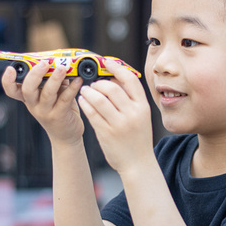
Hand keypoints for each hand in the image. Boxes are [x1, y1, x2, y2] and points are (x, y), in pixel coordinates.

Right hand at [1, 60, 83, 144]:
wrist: (66, 135)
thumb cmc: (58, 110)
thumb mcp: (51, 95)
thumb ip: (52, 80)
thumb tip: (59, 62)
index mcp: (28, 98)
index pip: (11, 90)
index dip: (8, 80)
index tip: (10, 69)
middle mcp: (34, 105)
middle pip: (28, 90)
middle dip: (35, 75)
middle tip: (44, 63)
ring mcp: (46, 112)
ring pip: (47, 94)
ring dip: (55, 79)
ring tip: (62, 68)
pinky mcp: (60, 116)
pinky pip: (65, 99)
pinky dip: (72, 88)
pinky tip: (78, 80)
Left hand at [78, 59, 152, 173]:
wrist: (138, 164)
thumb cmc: (138, 138)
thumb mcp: (141, 117)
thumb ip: (131, 100)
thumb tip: (114, 78)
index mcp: (143, 107)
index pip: (130, 80)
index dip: (117, 68)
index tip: (107, 62)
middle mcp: (132, 114)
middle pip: (112, 88)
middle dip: (99, 83)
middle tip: (93, 84)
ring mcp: (119, 124)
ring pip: (99, 100)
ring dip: (89, 92)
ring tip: (85, 91)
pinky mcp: (106, 133)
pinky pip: (92, 114)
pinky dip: (85, 104)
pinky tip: (83, 101)